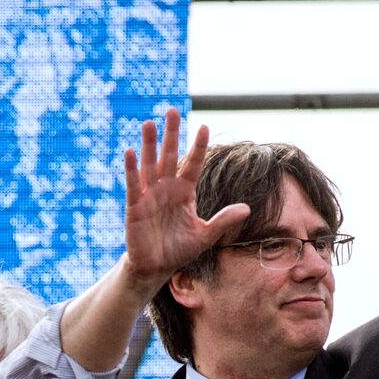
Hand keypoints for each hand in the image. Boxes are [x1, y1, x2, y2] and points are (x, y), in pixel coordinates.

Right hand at [121, 109, 248, 287]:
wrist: (156, 268)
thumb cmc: (179, 250)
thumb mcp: (205, 235)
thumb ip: (223, 220)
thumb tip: (248, 209)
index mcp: (184, 192)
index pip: (192, 164)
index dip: (198, 147)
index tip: (203, 126)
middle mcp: (166, 188)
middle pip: (169, 156)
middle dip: (171, 134)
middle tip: (171, 110)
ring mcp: (149, 195)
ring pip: (150, 165)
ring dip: (149, 145)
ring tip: (150, 123)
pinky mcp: (135, 206)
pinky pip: (133, 184)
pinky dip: (131, 169)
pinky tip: (130, 151)